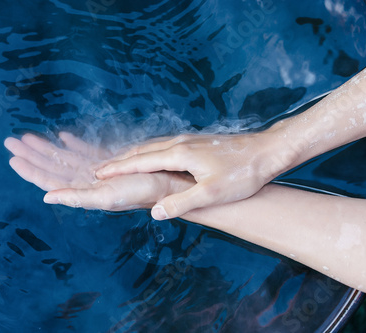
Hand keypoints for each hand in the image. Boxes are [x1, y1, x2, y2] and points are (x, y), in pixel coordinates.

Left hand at [4, 132, 194, 210]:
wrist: (167, 182)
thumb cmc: (139, 192)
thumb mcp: (105, 197)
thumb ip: (75, 197)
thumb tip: (46, 198)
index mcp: (82, 189)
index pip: (49, 179)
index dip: (30, 170)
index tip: (12, 157)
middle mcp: (86, 180)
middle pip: (52, 166)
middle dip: (31, 154)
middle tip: (11, 141)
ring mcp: (96, 170)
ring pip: (64, 157)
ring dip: (47, 147)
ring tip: (28, 136)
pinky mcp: (108, 161)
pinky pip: (86, 151)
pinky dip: (73, 144)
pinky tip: (63, 136)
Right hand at [95, 132, 280, 219]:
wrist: (267, 151)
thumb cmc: (242, 174)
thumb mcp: (212, 194)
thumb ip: (181, 203)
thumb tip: (154, 212)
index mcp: (179, 154)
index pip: (140, 162)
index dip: (118, 168)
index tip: (98, 173)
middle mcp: (179, 143)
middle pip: (142, 150)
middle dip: (119, 160)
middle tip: (99, 168)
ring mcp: (188, 141)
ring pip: (152, 146)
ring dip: (132, 155)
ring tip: (118, 162)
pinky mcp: (196, 142)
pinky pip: (162, 146)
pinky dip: (147, 152)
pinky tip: (150, 157)